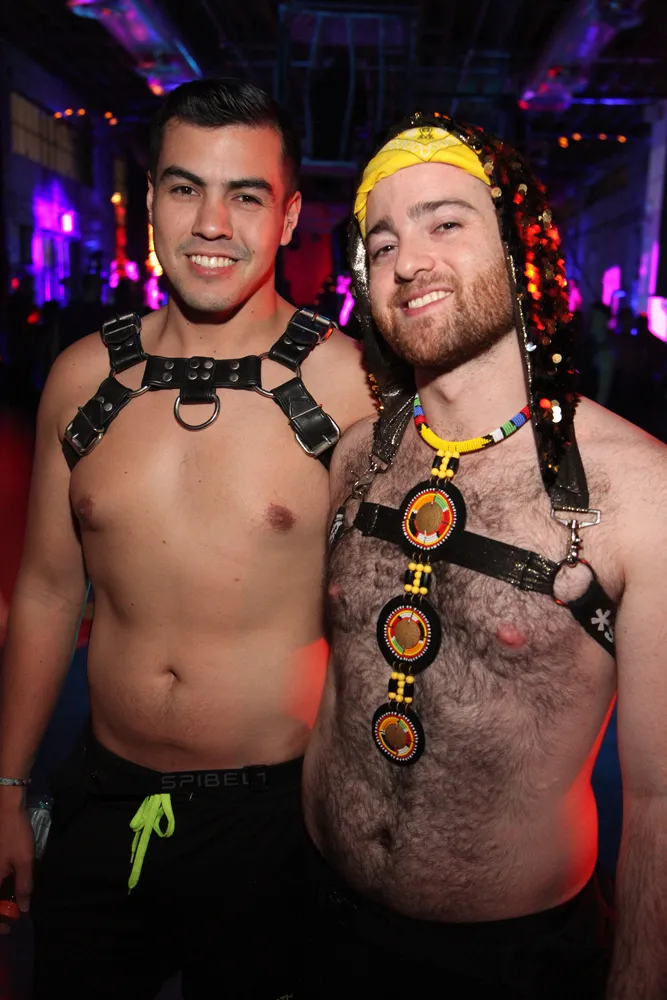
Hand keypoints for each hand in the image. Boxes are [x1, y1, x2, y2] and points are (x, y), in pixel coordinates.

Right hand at [0, 802, 33, 933]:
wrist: (6, 808)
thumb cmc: (15, 835)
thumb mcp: (24, 861)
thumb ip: (23, 886)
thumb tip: (23, 909)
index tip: (7, 929)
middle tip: (9, 918)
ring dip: (0, 900)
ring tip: (10, 904)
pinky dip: (0, 885)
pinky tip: (8, 885)